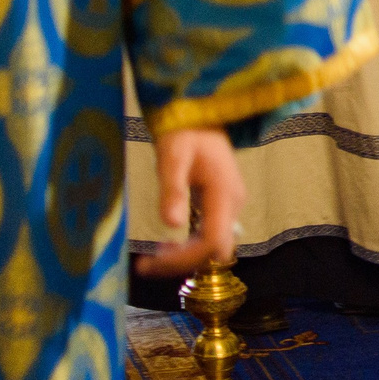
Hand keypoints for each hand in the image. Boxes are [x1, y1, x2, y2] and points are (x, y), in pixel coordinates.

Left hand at [133, 128, 245, 279]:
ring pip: (212, 247)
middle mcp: (233, 205)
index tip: (152, 262)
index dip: (185, 257)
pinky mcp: (221, 205)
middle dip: (182, 262)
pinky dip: (188, 247)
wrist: (200, 113)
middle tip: (145, 267)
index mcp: (225, 194)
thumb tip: (170, 224)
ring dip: (184, 258)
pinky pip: (208, 235)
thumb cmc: (185, 130)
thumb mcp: (173, 156)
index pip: (212, 242)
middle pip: (214, 251)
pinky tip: (166, 247)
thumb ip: (173, 189)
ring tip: (150, 261)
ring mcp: (229, 206)